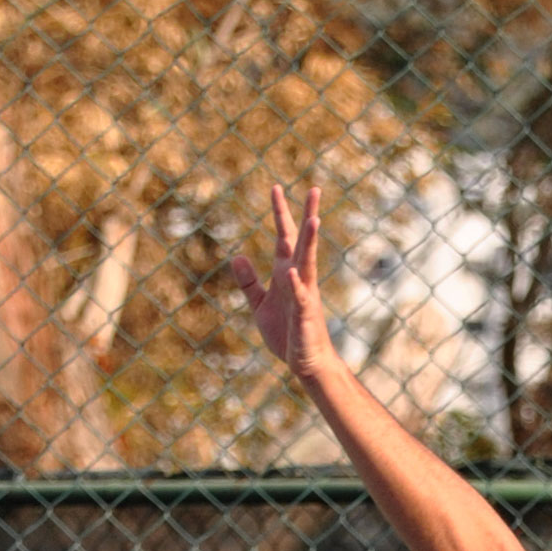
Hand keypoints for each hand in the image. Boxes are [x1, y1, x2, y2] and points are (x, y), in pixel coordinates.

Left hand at [231, 180, 336, 382]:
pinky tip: (292, 272)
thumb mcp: (259, 304)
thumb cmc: (286, 334)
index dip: (280, 212)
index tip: (276, 187)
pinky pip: (300, 297)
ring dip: (311, 242)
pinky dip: (296, 285)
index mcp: (286, 272)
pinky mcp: (304, 315)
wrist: (304, 363)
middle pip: (303, 241)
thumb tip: (236, 256)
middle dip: (307, 215)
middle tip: (315, 188)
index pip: (284, 236)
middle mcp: (299, 278)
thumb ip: (248, 281)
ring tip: (314, 219)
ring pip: (309, 262)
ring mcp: (304, 294)